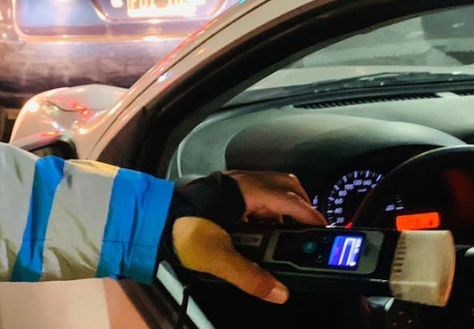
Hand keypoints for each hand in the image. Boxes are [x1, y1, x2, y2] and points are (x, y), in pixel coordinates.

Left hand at [172, 171, 324, 303]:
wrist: (149, 219)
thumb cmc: (181, 230)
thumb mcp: (218, 258)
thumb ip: (250, 276)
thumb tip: (278, 291)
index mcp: (245, 191)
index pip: (290, 200)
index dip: (310, 215)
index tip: (323, 228)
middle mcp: (241, 181)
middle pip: (285, 186)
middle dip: (300, 206)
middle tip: (309, 229)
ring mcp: (231, 183)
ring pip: (269, 189)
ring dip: (282, 208)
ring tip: (286, 234)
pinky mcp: (222, 191)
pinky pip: (254, 195)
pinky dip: (266, 209)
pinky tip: (261, 230)